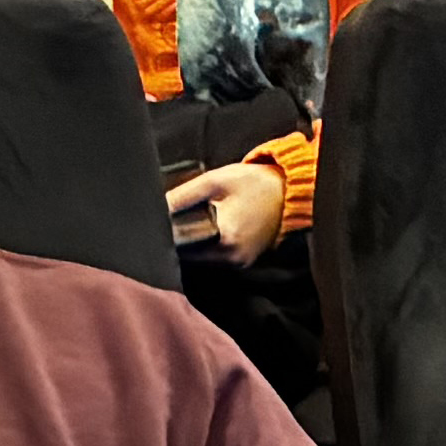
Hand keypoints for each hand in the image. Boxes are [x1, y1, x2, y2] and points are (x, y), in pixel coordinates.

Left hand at [163, 161, 285, 267]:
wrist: (289, 191)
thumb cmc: (254, 183)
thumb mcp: (215, 181)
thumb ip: (182, 195)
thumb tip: (156, 207)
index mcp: (225, 238)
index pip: (180, 245)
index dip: (166, 235)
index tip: (156, 224)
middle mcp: (232, 258)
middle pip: (188, 257)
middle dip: (176, 242)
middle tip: (166, 224)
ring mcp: (238, 264)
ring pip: (200, 261)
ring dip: (190, 247)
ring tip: (184, 228)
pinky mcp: (242, 263)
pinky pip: (214, 261)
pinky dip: (205, 250)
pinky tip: (202, 234)